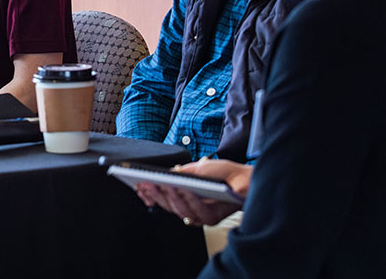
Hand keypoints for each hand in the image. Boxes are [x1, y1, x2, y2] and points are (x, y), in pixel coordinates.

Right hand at [135, 158, 251, 225]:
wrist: (247, 178)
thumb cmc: (225, 173)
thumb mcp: (197, 168)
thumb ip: (180, 172)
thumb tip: (161, 174)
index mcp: (185, 196)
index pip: (163, 197)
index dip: (149, 193)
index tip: (138, 185)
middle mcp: (191, 207)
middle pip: (168, 205)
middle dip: (156, 194)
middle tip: (147, 183)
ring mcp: (201, 214)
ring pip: (180, 211)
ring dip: (171, 197)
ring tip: (165, 184)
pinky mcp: (213, 218)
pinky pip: (197, 212)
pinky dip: (190, 201)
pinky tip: (185, 190)